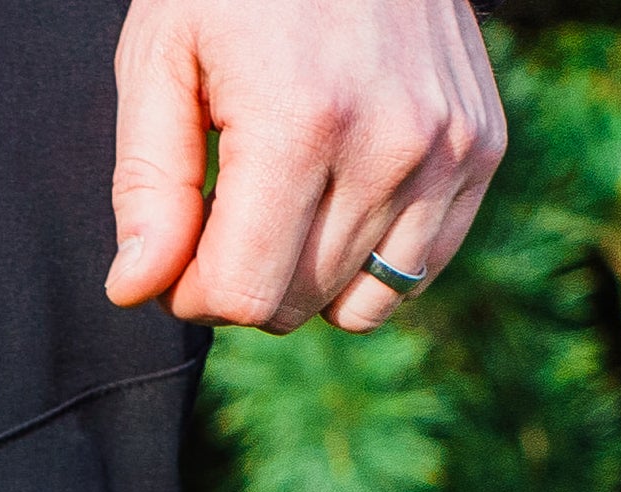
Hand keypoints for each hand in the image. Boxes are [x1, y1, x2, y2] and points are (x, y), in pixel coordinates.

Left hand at [105, 0, 506, 333]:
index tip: (176, 251)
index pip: (242, 293)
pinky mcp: (483, 147)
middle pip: (296, 303)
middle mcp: (390, 143)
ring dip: (304, 279)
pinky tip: (332, 206)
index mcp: (301, 124)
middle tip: (222, 218)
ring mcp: (449, 148)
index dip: (191, 292)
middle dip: (241, 283)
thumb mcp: (162, 60)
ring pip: (360, 302)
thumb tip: (137, 291)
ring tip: (279, 208)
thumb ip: (148, 186)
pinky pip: (418, 269)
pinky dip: (368, 263)